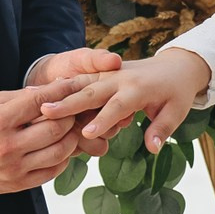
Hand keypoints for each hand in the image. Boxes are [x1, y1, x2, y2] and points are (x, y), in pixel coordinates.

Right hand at [0, 79, 86, 194]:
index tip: (73, 84)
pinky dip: (62, 159)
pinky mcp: (17, 184)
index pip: (40, 102)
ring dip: (70, 138)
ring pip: (59, 152)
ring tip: (70, 129)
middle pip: (55, 128)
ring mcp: (14, 168)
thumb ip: (19, 97)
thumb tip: (49, 91)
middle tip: (75, 108)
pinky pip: (51, 172)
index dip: (61, 91)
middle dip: (71, 115)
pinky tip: (60, 149)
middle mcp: (8, 146)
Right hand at [40, 49, 211, 153]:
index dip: (102, 120)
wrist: (176, 65)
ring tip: (38, 105)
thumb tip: (153, 148)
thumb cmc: (176, 93)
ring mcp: (108, 73)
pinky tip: (42, 96)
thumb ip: (162, 129)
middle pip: (91, 91)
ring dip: (59, 93)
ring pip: (80, 82)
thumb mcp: (176, 111)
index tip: (86, 133)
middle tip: (46, 114)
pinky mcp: (101, 72)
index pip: (118, 106)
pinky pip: (80, 78)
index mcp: (139, 89)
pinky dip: (62, 86)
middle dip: (69, 103)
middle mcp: (120, 78)